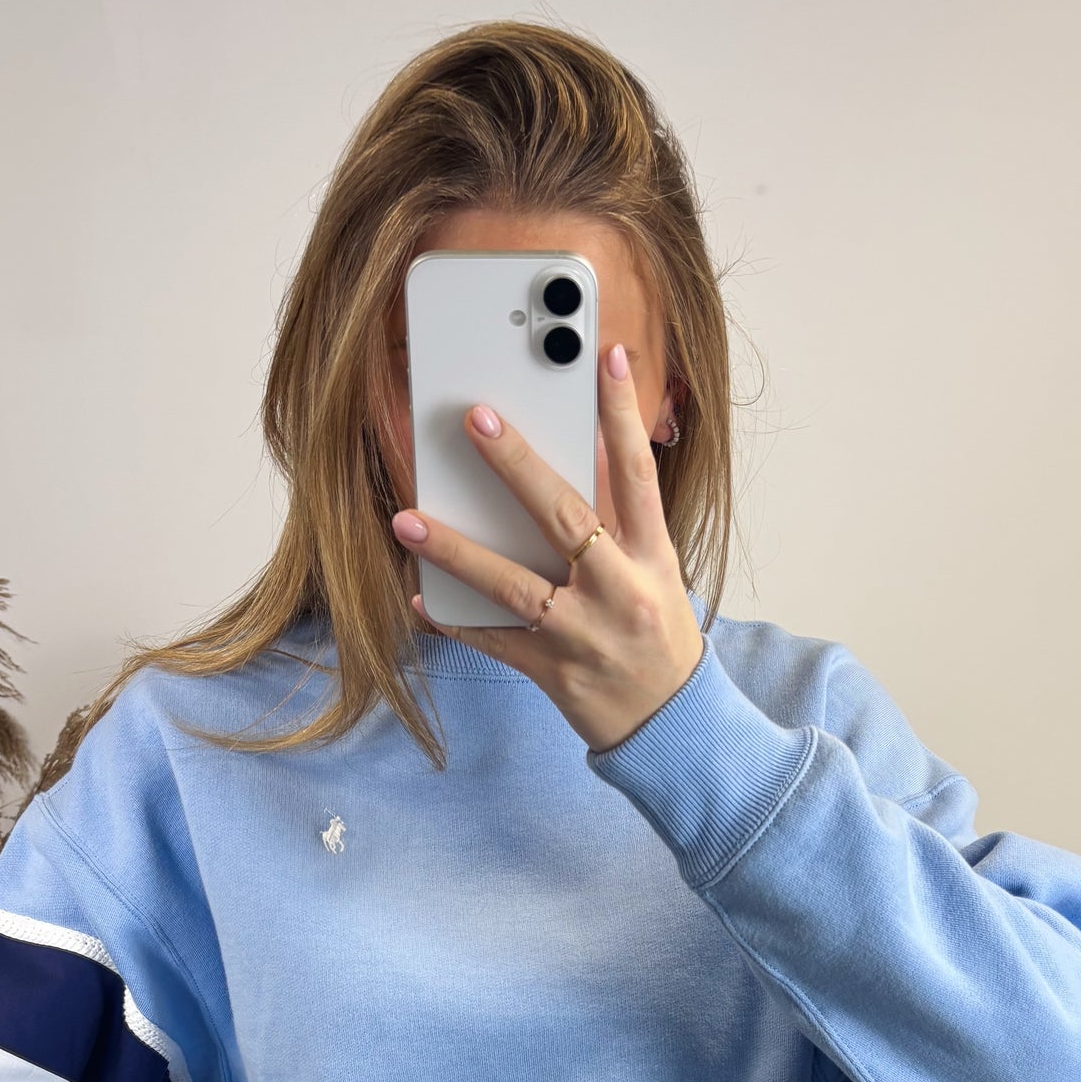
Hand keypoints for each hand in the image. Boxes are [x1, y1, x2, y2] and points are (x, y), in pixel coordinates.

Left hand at [390, 342, 704, 753]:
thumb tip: (578, 454)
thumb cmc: (656, 635)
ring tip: (409, 519)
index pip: (638, 473)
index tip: (607, 357)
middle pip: (567, 516)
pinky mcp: (553, 672)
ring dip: (458, 551)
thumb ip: (620, 518)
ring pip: (514, 585)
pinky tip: (419, 596)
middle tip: (477, 419)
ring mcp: (583, 634)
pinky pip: (495, 641)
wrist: (671, 724)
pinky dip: (456, 620)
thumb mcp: (655, 571)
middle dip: (519, 465)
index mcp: (651, 556)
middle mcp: (620, 591)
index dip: (622, 414)